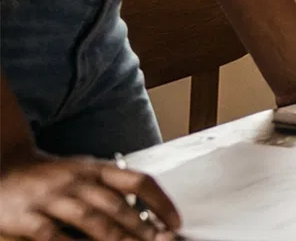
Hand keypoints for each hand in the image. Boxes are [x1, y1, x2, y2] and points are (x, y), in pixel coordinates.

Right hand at [0, 153, 180, 240]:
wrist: (1, 166)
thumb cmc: (48, 175)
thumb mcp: (82, 172)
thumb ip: (109, 188)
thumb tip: (146, 211)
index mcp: (95, 169)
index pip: (138, 180)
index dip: (161, 201)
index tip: (175, 221)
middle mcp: (77, 180)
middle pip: (117, 205)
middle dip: (142, 228)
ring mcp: (52, 198)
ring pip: (91, 219)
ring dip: (116, 238)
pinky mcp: (28, 216)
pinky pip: (53, 235)